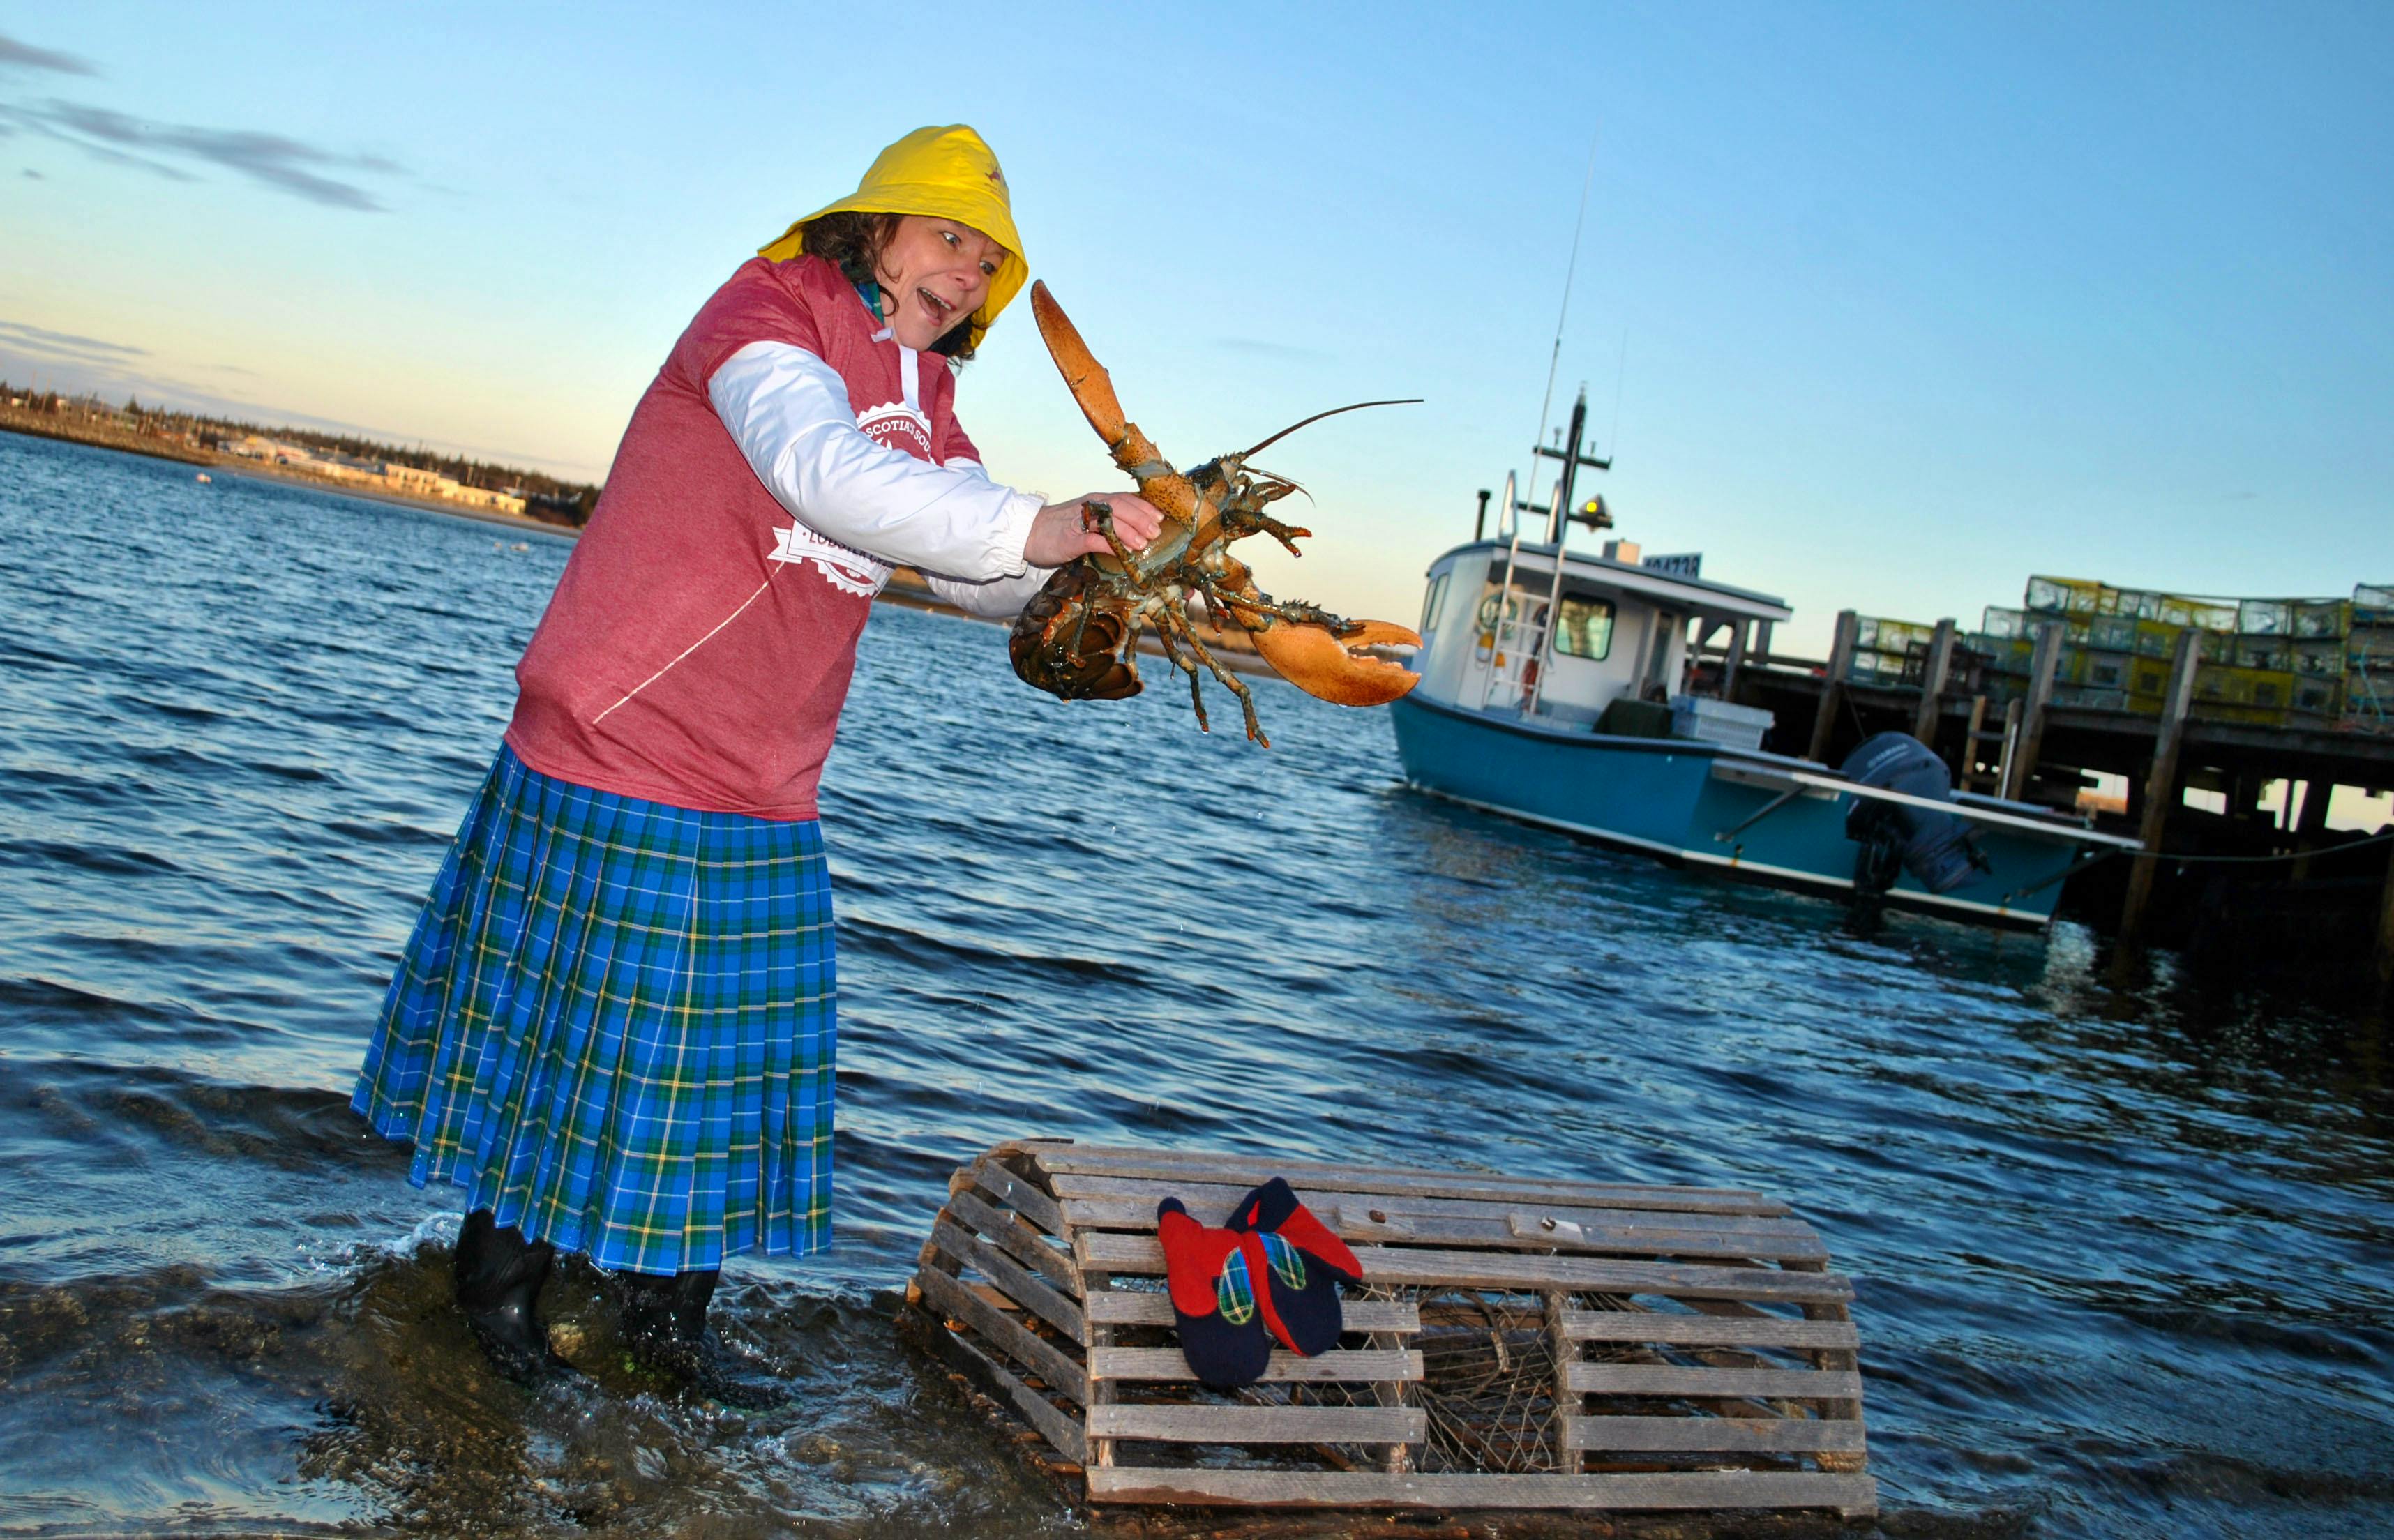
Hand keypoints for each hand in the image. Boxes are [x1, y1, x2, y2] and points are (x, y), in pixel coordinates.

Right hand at [1023, 493, 1165, 566]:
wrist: (1027, 533)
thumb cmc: (1059, 528)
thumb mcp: (1086, 519)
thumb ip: (1107, 521)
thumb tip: (1134, 530)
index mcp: (1095, 500)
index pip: (1124, 498)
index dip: (1144, 507)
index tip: (1160, 517)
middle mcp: (1089, 507)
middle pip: (1120, 507)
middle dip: (1141, 518)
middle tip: (1156, 532)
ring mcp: (1079, 522)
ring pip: (1109, 520)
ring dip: (1129, 531)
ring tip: (1143, 543)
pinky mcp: (1070, 540)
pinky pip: (1094, 540)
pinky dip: (1110, 545)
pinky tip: (1122, 552)